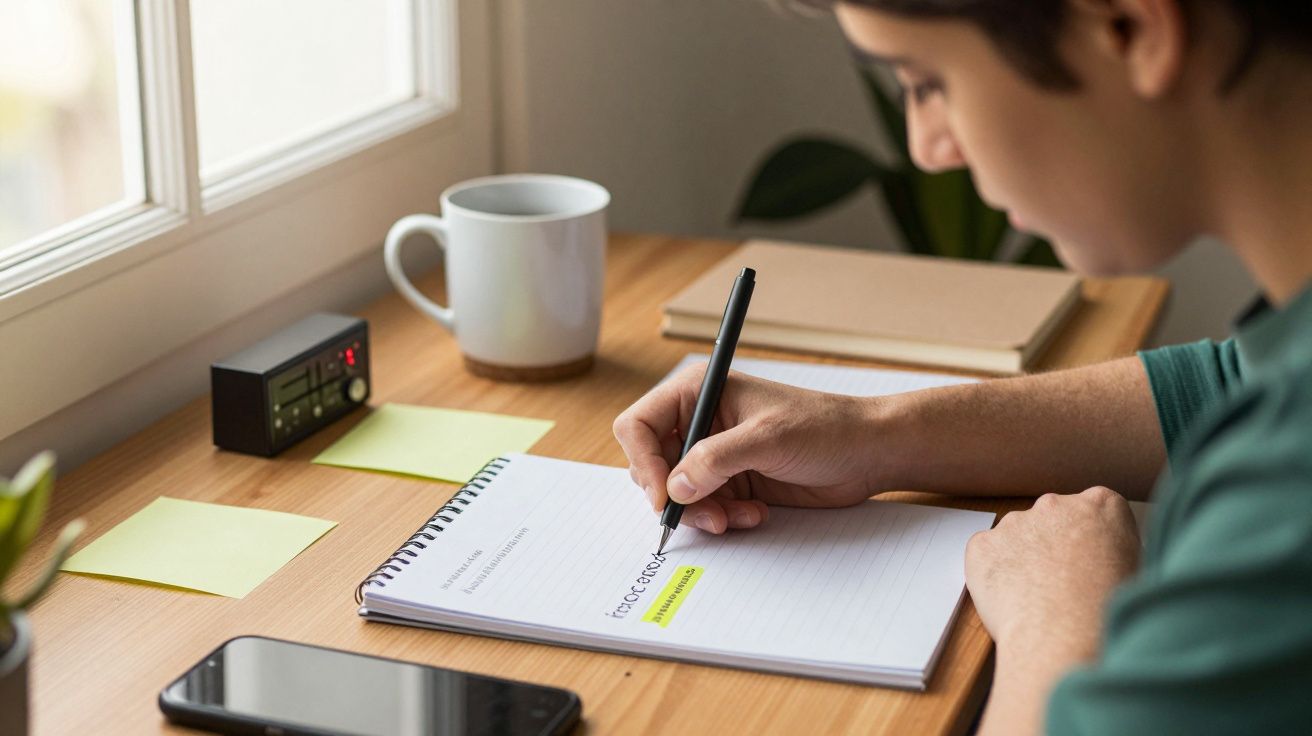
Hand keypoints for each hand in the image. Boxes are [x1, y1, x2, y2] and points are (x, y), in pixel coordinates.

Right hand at [612, 363, 883, 533]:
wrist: (867, 453)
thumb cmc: (824, 428)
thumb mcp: (767, 439)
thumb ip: (715, 460)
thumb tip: (673, 487)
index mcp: (699, 392)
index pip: (639, 425)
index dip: (644, 462)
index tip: (663, 495)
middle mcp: (699, 422)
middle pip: (652, 465)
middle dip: (675, 496)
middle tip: (706, 514)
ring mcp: (714, 455)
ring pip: (676, 494)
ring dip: (702, 512)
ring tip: (737, 516)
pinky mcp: (730, 482)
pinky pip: (704, 509)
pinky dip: (721, 518)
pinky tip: (753, 513)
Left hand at [965, 487, 1140, 735]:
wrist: (1066, 639)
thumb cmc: (1109, 615)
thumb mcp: (1136, 572)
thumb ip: (1115, 549)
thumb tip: (1104, 556)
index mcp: (1103, 505)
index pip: (1094, 510)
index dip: (1090, 541)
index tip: (1089, 563)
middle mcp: (1057, 504)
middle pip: (1053, 519)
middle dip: (1054, 546)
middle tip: (1060, 586)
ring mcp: (1015, 522)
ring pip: (1017, 537)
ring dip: (1023, 559)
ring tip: (1038, 601)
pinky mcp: (982, 544)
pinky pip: (986, 555)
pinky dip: (993, 574)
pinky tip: (1012, 601)